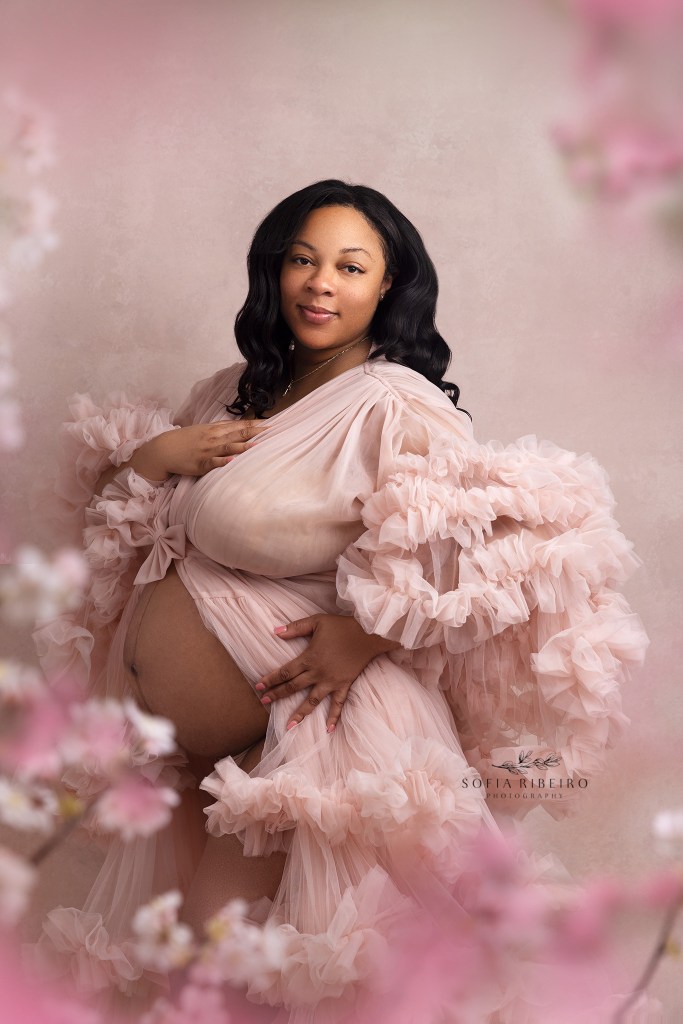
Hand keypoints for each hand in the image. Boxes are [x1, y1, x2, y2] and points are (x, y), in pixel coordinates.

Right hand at [129, 419, 270, 480]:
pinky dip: (222, 461)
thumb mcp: (204, 430)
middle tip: (270, 430)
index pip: (238, 425)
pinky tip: (232, 461)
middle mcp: (213, 438)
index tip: (269, 422)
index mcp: (215, 429)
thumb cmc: (186, 440)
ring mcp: (207, 451)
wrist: (164, 449)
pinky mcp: (200, 464)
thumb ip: (221, 429)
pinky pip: (213, 463)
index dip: (253, 424)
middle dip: (254, 432)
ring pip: (227, 447)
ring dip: (242, 446)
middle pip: (236, 434)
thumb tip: (239, 426)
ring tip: (256, 445)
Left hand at [255, 614, 399, 732]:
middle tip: (263, 702)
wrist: (369, 633)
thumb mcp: (317, 621)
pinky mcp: (344, 685)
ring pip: (312, 701)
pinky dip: (334, 717)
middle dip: (277, 695)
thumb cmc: (342, 626)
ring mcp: (331, 681)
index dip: (270, 679)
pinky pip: (338, 704)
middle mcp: (318, 673)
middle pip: (293, 687)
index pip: (285, 672)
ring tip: (289, 726)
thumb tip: (275, 632)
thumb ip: (295, 628)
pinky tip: (329, 730)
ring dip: (299, 714)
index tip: (258, 687)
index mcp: (309, 658)